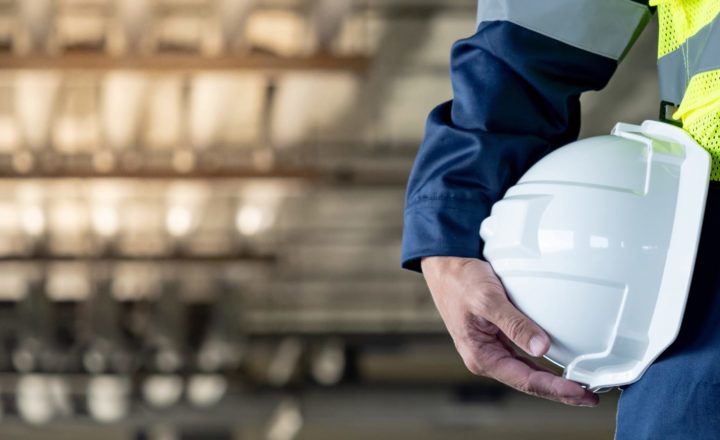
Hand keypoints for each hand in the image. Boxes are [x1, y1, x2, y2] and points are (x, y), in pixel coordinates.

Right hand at [421, 256, 598, 406]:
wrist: (445, 265)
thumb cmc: (460, 281)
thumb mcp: (488, 299)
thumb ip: (514, 324)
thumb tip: (541, 347)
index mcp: (481, 356)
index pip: (525, 380)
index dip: (556, 389)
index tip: (581, 392)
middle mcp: (487, 357)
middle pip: (529, 381)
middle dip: (559, 391)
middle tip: (590, 396)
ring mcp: (492, 348)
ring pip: (528, 371)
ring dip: (553, 379)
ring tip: (580, 385)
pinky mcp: (497, 337)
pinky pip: (524, 356)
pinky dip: (544, 362)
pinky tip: (559, 364)